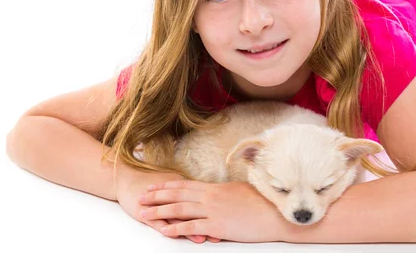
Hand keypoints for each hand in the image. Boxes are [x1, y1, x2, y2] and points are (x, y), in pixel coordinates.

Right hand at [114, 162, 219, 243]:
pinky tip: (175, 235)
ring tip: (204, 238)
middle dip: (208, 221)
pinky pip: (159, 222)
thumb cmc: (149, 179)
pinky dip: (169, 229)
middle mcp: (172, 194)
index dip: (215, 207)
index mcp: (181, 184)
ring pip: (177, 217)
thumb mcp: (172, 179)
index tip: (230, 216)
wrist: (124, 177)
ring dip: (191, 228)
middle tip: (223, 231)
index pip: (202, 197)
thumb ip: (188, 187)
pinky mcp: (146, 212)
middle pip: (193, 208)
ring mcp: (158, 203)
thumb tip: (208, 193)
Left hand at [139, 179, 283, 241]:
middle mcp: (210, 197)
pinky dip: (176, 228)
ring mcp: (213, 211)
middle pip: (177, 194)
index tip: (152, 186)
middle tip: (140, 197)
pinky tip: (164, 230)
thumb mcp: (238, 191)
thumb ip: (222, 193)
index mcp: (214, 188)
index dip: (166, 185)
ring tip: (143, 213)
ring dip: (159, 211)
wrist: (275, 214)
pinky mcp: (218, 226)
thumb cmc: (261, 202)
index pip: (184, 184)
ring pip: (180, 209)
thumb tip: (214, 192)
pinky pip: (192, 227)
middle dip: (156, 196)